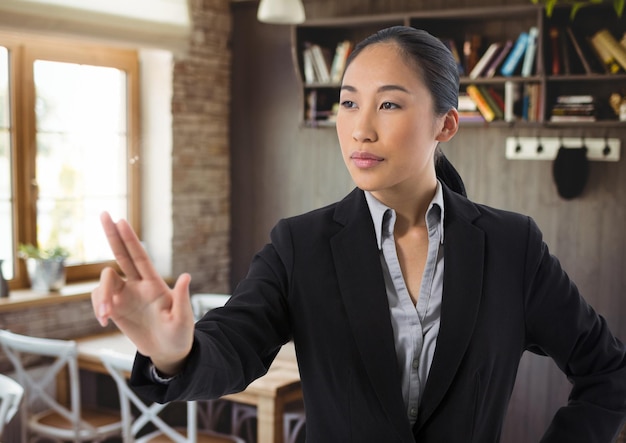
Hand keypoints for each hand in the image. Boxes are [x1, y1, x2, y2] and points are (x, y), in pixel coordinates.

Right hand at [91, 211, 194, 374]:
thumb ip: (182, 299)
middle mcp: (138, 285)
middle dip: (112, 235)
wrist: (168, 352)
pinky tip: (104, 321)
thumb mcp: (183, 319)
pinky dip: (98, 307)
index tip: (121, 220)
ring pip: (105, 282)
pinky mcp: (116, 309)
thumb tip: (187, 276)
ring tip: (106, 316)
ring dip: (101, 296)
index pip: (139, 256)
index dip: (130, 239)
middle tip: (103, 213)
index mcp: (154, 284)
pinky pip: (99, 300)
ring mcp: (125, 296)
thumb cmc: (179, 335)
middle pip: (121, 254)